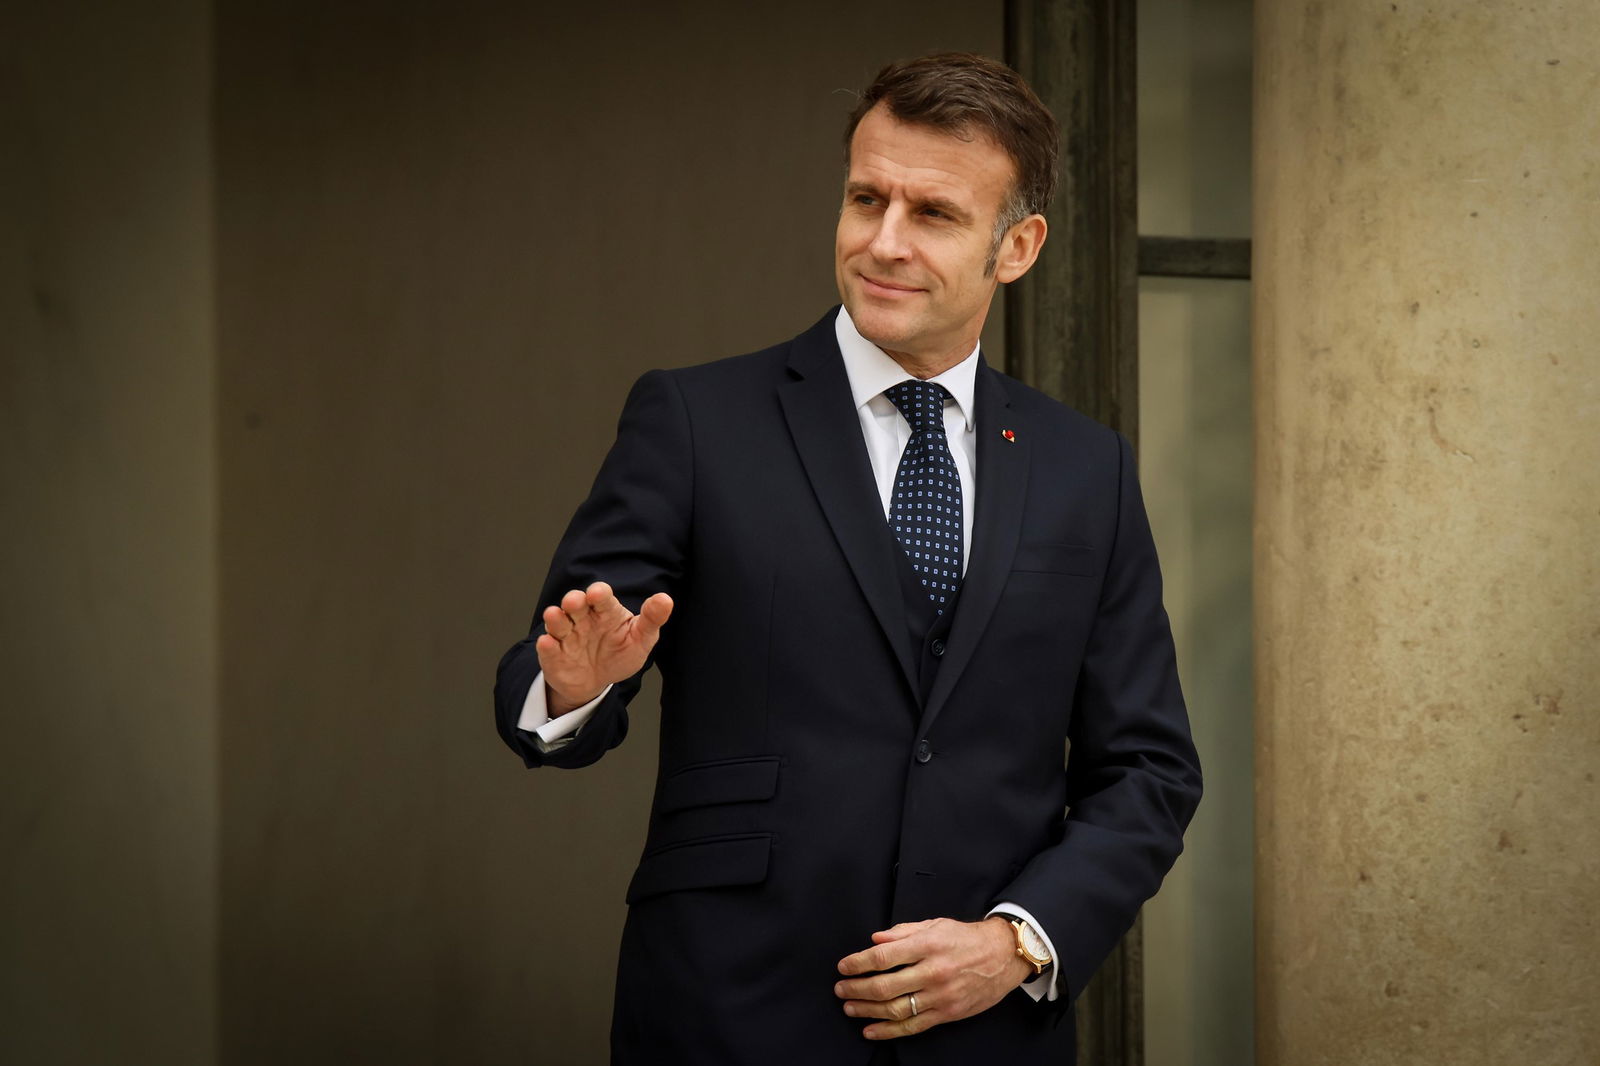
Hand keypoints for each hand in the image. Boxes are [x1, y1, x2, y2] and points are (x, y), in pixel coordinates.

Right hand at [535, 582, 672, 715]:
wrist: (597, 681)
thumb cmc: (620, 652)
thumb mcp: (641, 638)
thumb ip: (652, 619)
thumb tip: (666, 600)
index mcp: (605, 611)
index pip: (601, 597)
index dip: (598, 593)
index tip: (598, 593)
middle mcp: (582, 619)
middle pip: (575, 604)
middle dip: (573, 601)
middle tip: (574, 601)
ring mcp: (566, 636)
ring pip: (557, 622)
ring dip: (555, 618)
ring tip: (554, 615)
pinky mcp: (553, 655)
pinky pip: (547, 648)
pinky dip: (547, 646)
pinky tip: (548, 643)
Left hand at [834, 916, 1030, 1039]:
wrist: (1003, 955)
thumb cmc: (967, 938)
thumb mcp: (935, 924)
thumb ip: (903, 932)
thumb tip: (875, 939)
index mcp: (927, 945)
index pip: (883, 956)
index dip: (858, 963)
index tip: (844, 966)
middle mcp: (933, 971)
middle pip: (885, 986)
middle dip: (857, 988)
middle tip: (840, 989)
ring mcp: (940, 995)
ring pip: (896, 1009)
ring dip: (868, 1010)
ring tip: (850, 1007)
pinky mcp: (947, 1013)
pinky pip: (913, 1026)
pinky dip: (889, 1031)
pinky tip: (871, 1030)